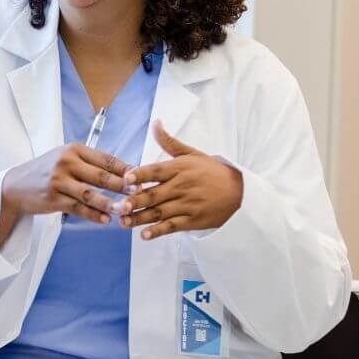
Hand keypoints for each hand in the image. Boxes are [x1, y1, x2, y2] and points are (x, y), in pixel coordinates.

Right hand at [0, 142, 129, 244]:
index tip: (142, 177)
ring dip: (110, 203)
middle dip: (123, 185)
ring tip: (126, 210)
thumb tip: (124, 171)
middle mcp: (66, 162)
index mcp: (74, 149)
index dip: (125, 168)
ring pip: (90, 194)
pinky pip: (77, 208)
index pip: (106, 159)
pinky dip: (93, 215)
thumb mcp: (66, 159)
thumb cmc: (47, 171)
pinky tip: (105, 220)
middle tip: (140, 193)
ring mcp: (58, 181)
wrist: (15, 185)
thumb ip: (90, 163)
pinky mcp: (53, 199)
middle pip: (101, 176)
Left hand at [114, 121, 243, 238]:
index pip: (156, 171)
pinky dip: (158, 231)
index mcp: (179, 168)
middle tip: (118, 206)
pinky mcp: (192, 221)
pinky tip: (144, 235)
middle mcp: (181, 187)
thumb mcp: (192, 153)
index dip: (140, 174)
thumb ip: (169, 142)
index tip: (125, 178)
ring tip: (124, 222)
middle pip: (154, 195)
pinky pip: (172, 227)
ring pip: (159, 213)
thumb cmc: (213, 171)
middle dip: (135, 201)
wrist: (240, 193)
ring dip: (140, 218)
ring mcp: (186, 205)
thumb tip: (155, 123)